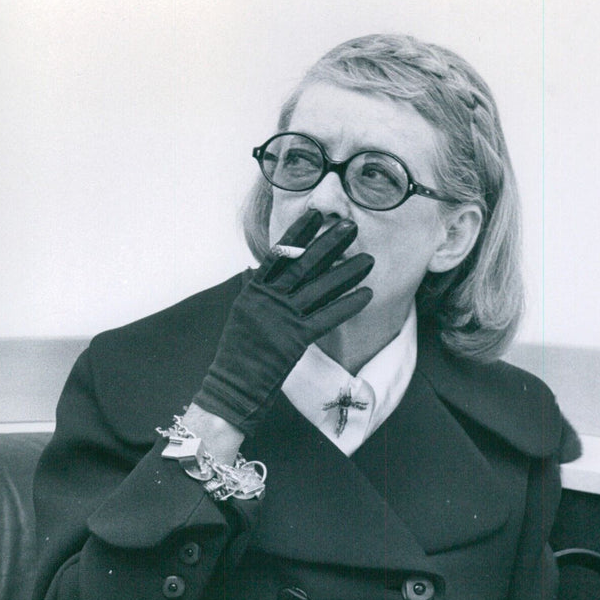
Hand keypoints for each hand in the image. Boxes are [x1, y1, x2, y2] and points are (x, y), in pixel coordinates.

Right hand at [193, 210, 373, 434]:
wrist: (231, 386)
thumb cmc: (239, 354)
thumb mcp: (244, 316)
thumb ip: (258, 293)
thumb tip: (264, 272)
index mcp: (254, 290)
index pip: (280, 253)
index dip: (298, 232)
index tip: (316, 214)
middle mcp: (267, 299)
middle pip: (303, 264)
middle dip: (329, 244)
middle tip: (351, 226)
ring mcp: (280, 318)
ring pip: (320, 288)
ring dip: (347, 273)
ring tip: (369, 260)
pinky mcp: (294, 339)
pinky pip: (327, 318)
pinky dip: (348, 305)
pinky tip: (367, 295)